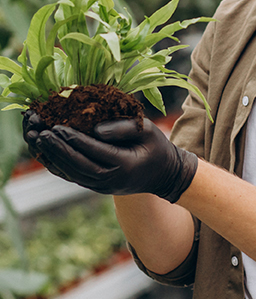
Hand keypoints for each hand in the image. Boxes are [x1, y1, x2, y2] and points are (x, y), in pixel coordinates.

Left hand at [22, 113, 197, 202]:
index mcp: (124, 166)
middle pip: (76, 165)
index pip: (93, 152)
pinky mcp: (96, 185)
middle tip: (39, 132)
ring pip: (71, 173)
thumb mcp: (149, 130)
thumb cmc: (156, 147)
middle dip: (56, 148)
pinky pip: (72, 176)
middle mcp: (109, 180)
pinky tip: (45, 151)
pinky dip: (57, 164)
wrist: (163, 174)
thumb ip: (125, 128)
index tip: (56, 126)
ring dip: (51, 157)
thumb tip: (96, 129)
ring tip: (35, 140)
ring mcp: (101, 186)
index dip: (73, 139)